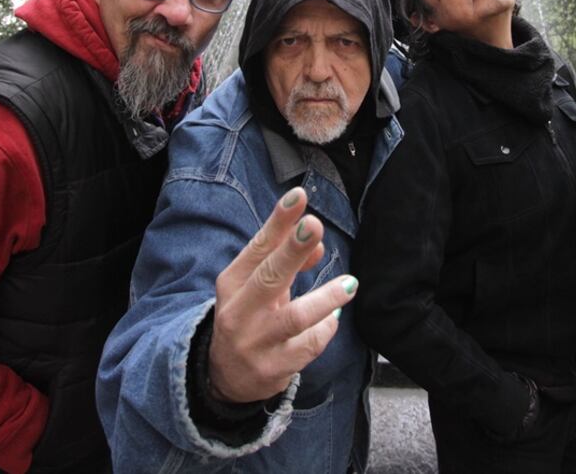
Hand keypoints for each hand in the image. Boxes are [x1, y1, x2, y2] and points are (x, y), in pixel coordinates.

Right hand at [208, 187, 357, 402]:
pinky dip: (325, 329)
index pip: (257, 248)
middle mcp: (239, 312)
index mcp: (232, 283)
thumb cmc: (250, 317)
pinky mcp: (273, 369)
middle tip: (314, 226)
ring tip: (350, 284)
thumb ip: (286, 261)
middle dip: (292, 251)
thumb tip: (316, 241)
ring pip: (294, 318)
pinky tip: (333, 318)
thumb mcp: (260, 286)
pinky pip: (309, 346)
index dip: (278, 222)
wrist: (225, 377)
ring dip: (325, 298)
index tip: (299, 196)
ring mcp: (255, 342)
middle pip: (268, 277)